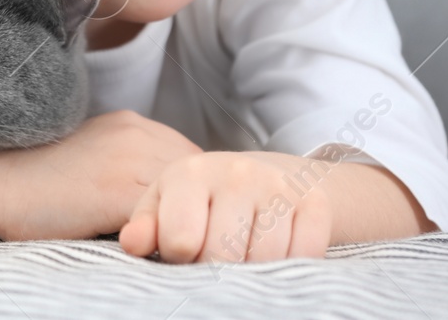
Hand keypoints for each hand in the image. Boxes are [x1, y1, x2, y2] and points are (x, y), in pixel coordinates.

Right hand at [0, 110, 202, 242]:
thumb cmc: (38, 182)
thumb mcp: (92, 155)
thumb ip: (129, 165)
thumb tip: (165, 199)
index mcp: (132, 123)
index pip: (190, 159)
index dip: (193, 192)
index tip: (188, 217)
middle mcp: (138, 134)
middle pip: (197, 177)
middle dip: (198, 207)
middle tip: (191, 240)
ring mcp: (131, 160)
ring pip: (188, 199)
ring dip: (188, 225)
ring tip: (178, 252)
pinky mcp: (120, 192)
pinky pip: (167, 221)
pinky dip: (170, 241)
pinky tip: (158, 256)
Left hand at [119, 150, 333, 262]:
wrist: (261, 177)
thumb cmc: (200, 200)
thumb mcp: (165, 206)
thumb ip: (146, 226)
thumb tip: (132, 244)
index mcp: (190, 173)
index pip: (181, 241)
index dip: (180, 260)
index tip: (184, 254)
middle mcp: (236, 173)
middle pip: (223, 256)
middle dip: (215, 271)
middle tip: (215, 261)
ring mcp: (278, 187)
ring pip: (265, 261)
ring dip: (253, 273)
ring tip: (242, 257)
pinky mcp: (315, 203)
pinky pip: (305, 256)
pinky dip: (291, 267)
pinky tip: (275, 256)